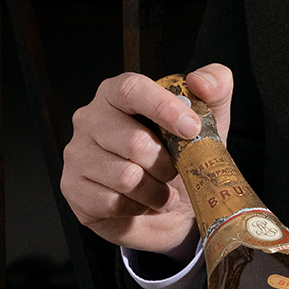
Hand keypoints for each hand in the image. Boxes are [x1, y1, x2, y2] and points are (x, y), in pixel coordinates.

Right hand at [60, 64, 232, 252]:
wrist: (168, 206)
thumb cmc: (181, 155)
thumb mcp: (208, 119)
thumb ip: (215, 86)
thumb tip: (199, 81)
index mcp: (117, 94)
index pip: (132, 90)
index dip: (164, 108)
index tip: (191, 128)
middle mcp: (90, 119)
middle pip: (134, 141)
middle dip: (167, 164)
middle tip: (175, 170)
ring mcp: (77, 154)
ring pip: (126, 177)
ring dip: (156, 191)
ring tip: (161, 190)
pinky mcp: (73, 188)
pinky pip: (113, 202)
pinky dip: (138, 207)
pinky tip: (141, 203)